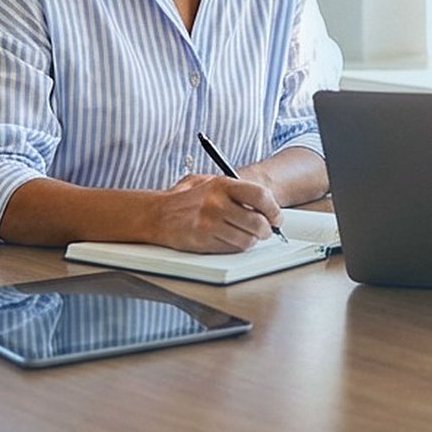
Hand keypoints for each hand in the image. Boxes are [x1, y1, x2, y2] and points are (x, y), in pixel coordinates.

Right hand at [154, 173, 281, 252]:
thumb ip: (235, 189)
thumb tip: (264, 203)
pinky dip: (236, 247)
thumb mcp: (208, 182)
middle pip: (257, 223)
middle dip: (267, 230)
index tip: (276, 217)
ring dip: (252, 241)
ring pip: (247, 240)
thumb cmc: (184, 198)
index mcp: (222, 185)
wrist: (155, 214)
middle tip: (266, 231)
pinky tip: (232, 240)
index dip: (274, 210)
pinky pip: (231, 249)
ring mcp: (209, 225)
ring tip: (249, 236)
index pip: (261, 197)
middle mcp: (217, 204)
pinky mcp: (203, 242)